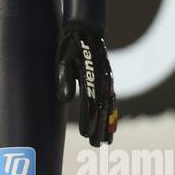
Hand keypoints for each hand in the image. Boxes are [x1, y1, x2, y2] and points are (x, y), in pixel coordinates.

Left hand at [56, 28, 118, 146]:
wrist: (85, 30)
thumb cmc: (70, 45)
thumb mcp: (62, 59)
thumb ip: (64, 78)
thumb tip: (64, 100)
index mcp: (90, 76)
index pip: (89, 102)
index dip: (88, 119)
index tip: (85, 134)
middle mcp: (102, 80)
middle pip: (102, 108)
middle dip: (99, 127)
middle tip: (95, 144)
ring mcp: (107, 80)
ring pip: (109, 106)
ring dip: (108, 124)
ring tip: (106, 142)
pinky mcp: (108, 80)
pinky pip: (112, 100)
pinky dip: (112, 114)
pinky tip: (112, 125)